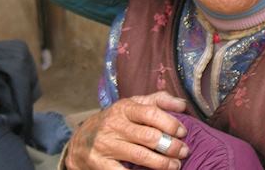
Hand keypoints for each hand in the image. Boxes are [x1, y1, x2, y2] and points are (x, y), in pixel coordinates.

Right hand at [65, 91, 189, 169]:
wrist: (80, 140)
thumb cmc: (115, 121)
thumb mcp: (132, 105)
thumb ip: (157, 101)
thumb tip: (182, 104)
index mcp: (124, 108)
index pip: (151, 112)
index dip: (170, 123)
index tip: (183, 132)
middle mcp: (114, 125)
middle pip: (148, 136)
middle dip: (170, 146)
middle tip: (184, 151)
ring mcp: (106, 145)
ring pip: (139, 156)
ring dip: (162, 163)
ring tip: (175, 165)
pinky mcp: (99, 164)